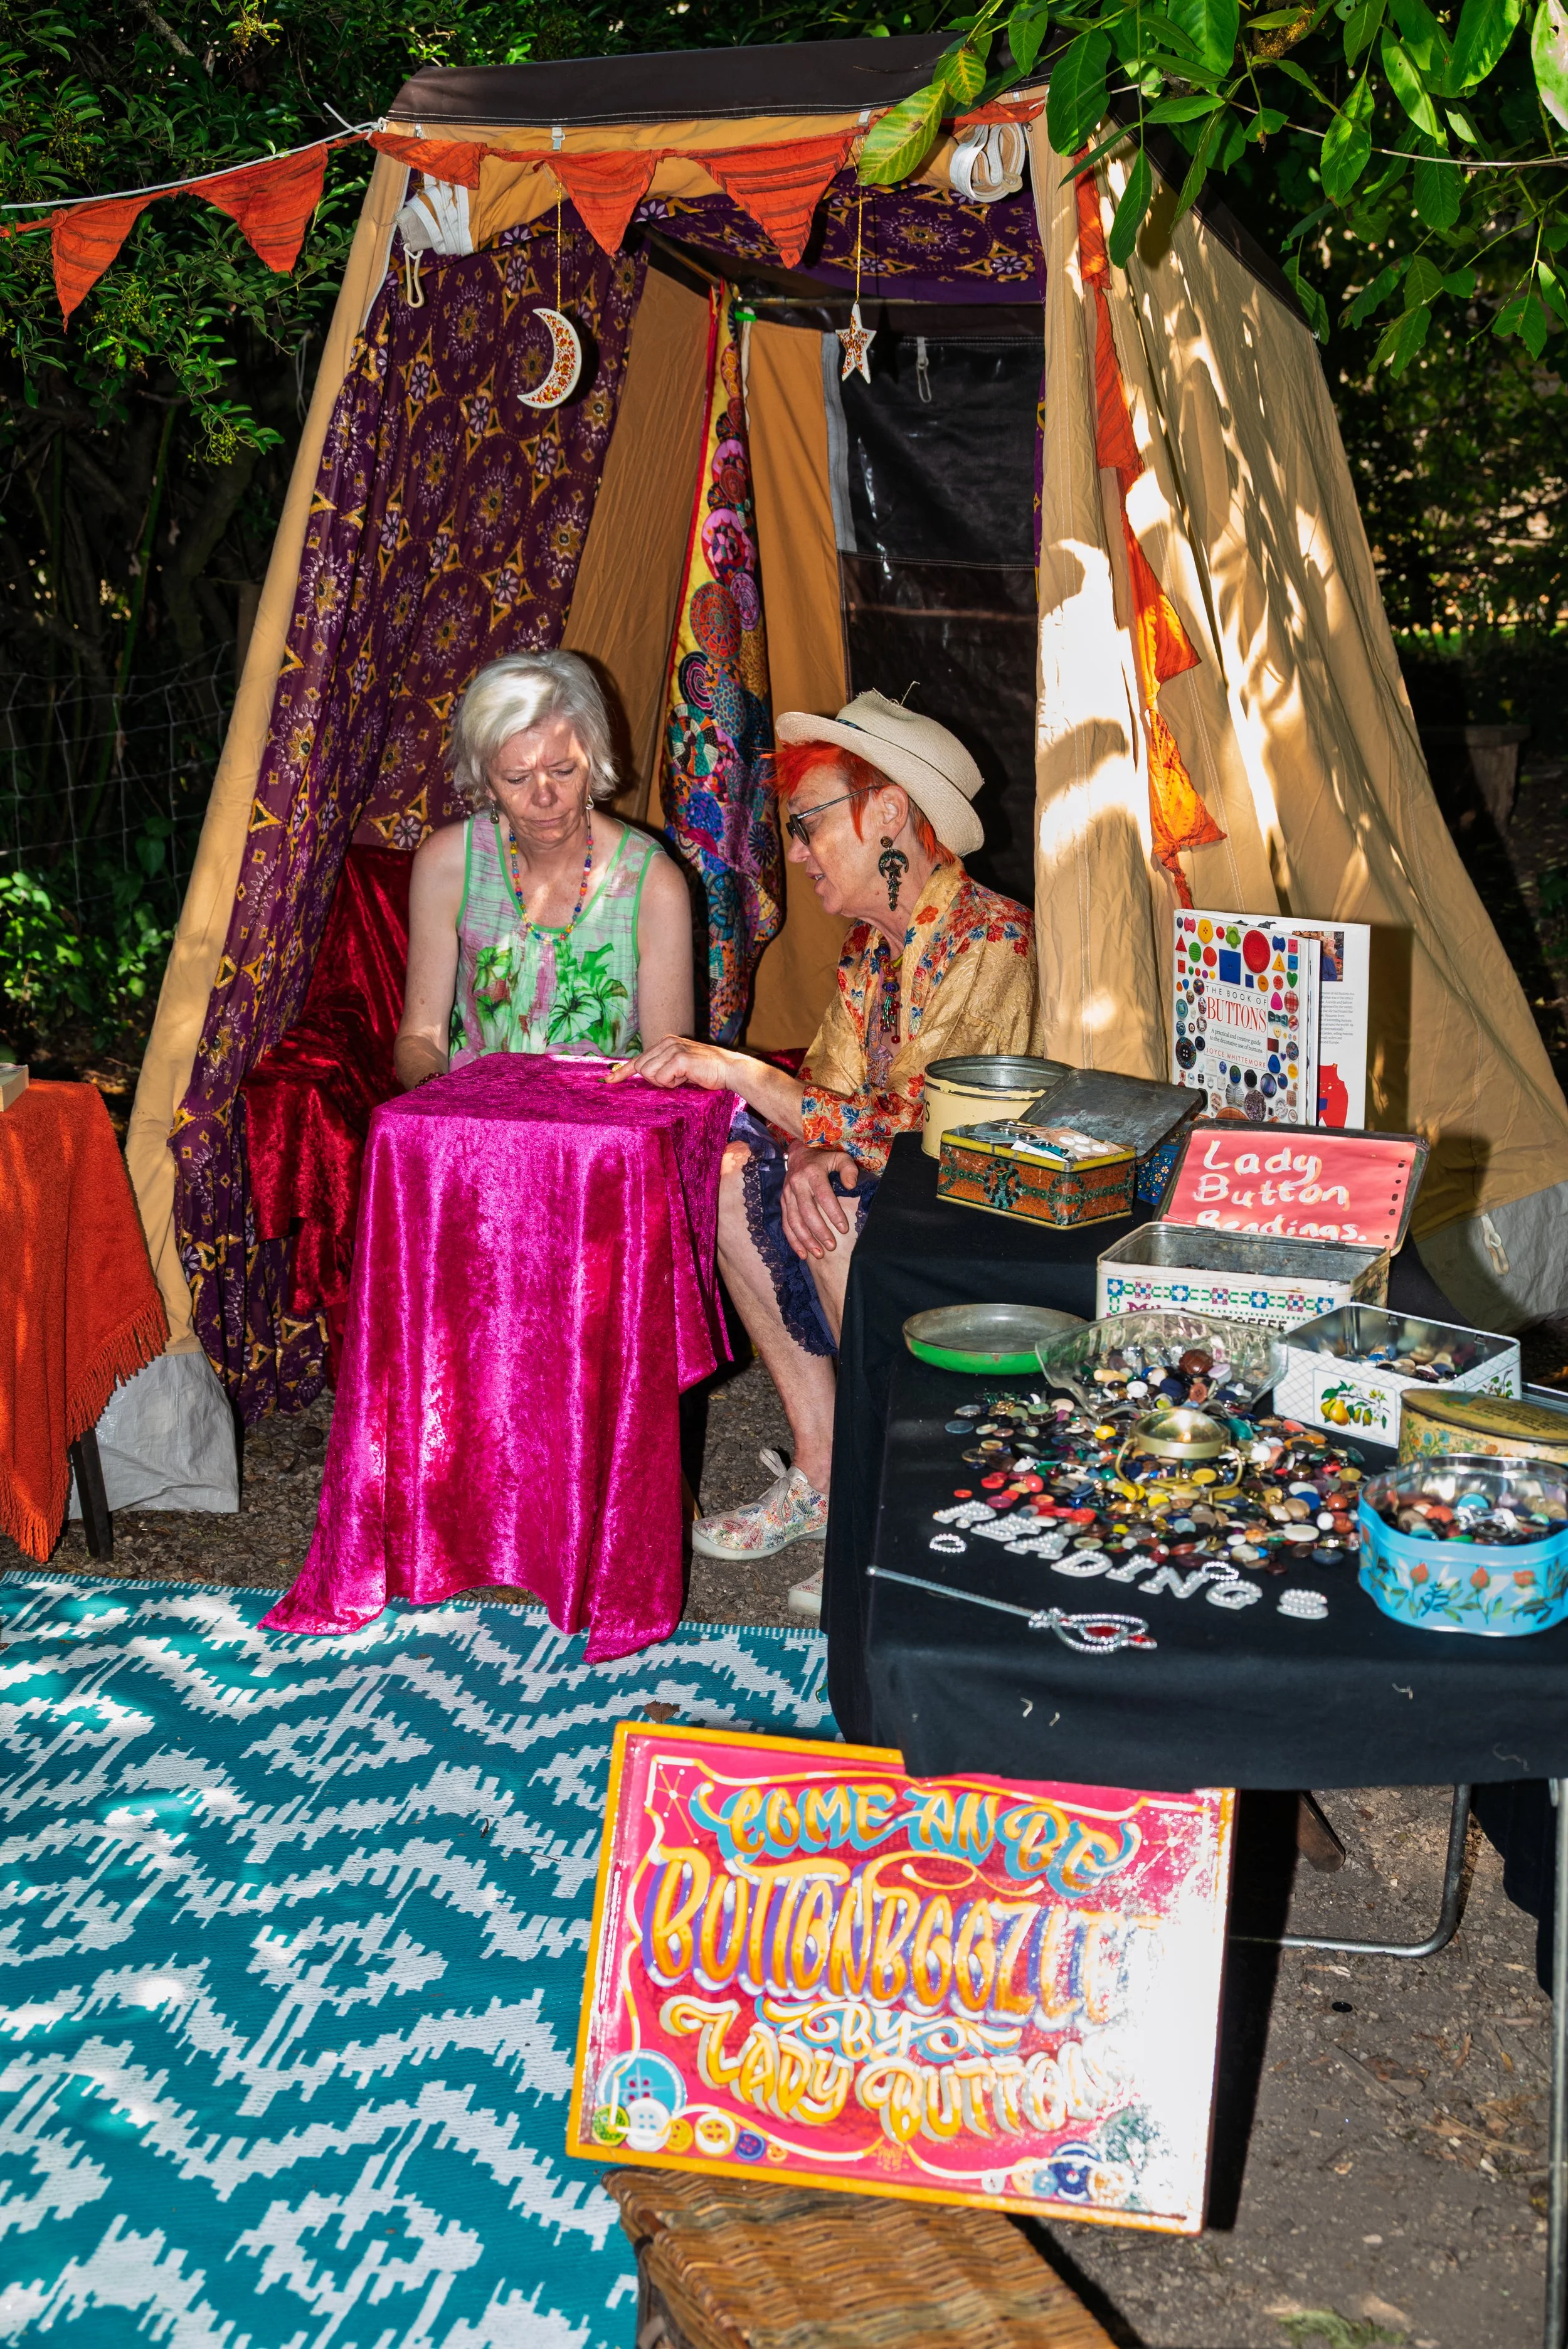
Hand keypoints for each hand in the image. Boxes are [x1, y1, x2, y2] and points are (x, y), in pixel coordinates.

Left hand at [609, 1035, 734, 1089]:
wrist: (729, 1070)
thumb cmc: (706, 1072)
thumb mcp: (679, 1067)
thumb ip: (662, 1067)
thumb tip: (642, 1074)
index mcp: (665, 1042)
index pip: (638, 1059)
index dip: (622, 1072)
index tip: (607, 1081)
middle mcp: (667, 1042)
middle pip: (641, 1069)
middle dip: (656, 1080)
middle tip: (677, 1079)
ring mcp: (673, 1048)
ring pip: (649, 1074)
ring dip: (665, 1083)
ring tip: (683, 1077)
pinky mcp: (679, 1058)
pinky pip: (662, 1079)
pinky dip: (673, 1083)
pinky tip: (687, 1077)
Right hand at [782, 1143, 859, 1260]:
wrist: (798, 1153)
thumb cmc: (824, 1158)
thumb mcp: (839, 1157)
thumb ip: (848, 1169)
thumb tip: (851, 1186)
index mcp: (812, 1173)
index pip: (824, 1196)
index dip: (834, 1214)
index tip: (844, 1229)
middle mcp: (797, 1184)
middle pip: (807, 1212)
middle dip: (819, 1231)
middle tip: (831, 1246)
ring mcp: (787, 1194)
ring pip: (794, 1221)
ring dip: (805, 1240)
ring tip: (819, 1254)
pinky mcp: (783, 1202)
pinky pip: (786, 1223)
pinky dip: (793, 1240)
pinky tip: (803, 1253)